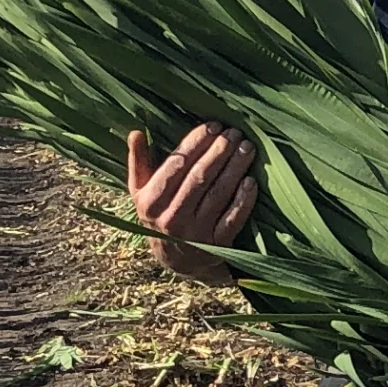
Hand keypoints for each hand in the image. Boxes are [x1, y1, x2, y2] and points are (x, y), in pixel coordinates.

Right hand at [128, 122, 256, 278]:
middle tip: (234, 132)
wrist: (177, 260)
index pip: (176, 165)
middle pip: (199, 177)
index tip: (212, 126)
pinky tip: (251, 181)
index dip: (195, 143)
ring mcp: (195, 233)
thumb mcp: (142, 192)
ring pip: (218, 194)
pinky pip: (233, 218)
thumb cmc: (160, 215)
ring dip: (235, 168)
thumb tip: (136, 132)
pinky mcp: (217, 245)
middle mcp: (171, 218)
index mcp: (151, 202)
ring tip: (247, 148)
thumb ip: (139, 162)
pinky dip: (243, 200)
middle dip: (219, 151)